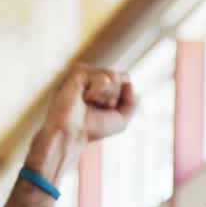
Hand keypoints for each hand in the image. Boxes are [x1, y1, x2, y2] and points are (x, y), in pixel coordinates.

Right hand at [27, 65, 135, 180]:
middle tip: (97, 107)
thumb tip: (130, 83)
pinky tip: (83, 98)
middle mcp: (93, 77)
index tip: (107, 109)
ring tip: (89, 102)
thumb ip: (133, 102)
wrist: (72, 134)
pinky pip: (103, 78)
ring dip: (107, 95)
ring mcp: (85, 73)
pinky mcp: (77, 72)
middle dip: (115, 96)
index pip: (126, 79)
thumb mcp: (122, 119)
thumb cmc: (92, 128)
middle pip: (122, 76)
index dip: (123, 96)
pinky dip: (97, 92)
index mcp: (102, 85)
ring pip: (114, 76)